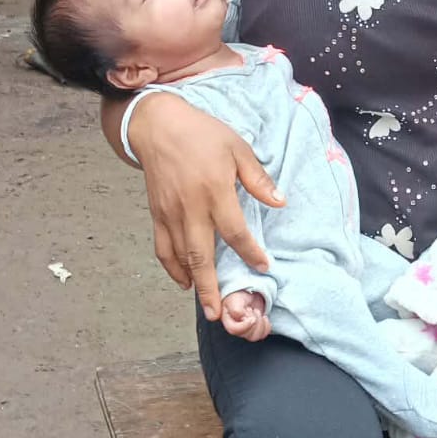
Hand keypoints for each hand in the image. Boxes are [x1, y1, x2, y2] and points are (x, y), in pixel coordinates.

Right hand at [127, 92, 284, 319]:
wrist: (158, 126)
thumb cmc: (202, 134)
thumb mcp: (237, 148)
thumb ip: (258, 178)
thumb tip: (280, 203)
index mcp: (214, 191)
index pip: (234, 231)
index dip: (250, 252)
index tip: (263, 267)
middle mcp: (190, 207)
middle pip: (201, 255)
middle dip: (211, 286)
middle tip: (219, 312)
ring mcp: (170, 213)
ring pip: (180, 256)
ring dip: (193, 282)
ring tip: (205, 305)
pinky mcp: (156, 214)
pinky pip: (162, 247)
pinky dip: (171, 267)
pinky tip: (184, 280)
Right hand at [221, 290, 271, 341]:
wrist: (247, 293)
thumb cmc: (238, 296)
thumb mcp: (235, 299)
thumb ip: (236, 309)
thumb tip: (241, 317)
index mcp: (228, 321)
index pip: (234, 330)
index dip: (245, 325)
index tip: (251, 317)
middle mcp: (236, 328)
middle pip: (247, 334)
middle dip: (254, 321)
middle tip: (252, 309)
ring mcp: (246, 330)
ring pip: (255, 336)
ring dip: (261, 323)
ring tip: (256, 312)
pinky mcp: (254, 330)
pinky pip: (263, 335)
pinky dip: (267, 326)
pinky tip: (263, 317)